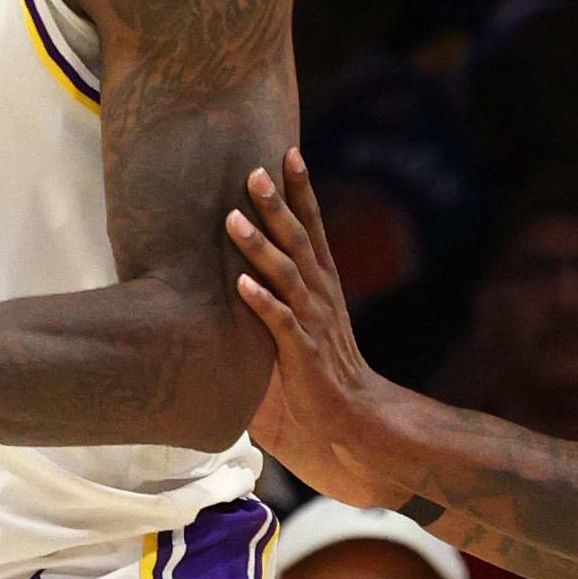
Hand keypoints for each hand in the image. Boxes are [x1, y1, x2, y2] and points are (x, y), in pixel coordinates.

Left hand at [225, 155, 425, 506]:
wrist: (353, 426)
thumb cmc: (317, 384)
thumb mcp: (293, 335)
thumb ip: (267, 309)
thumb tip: (224, 286)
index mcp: (322, 287)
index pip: (314, 229)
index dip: (302, 192)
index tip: (289, 152)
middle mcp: (321, 296)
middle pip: (300, 240)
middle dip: (278, 204)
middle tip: (255, 170)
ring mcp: (313, 323)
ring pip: (287, 275)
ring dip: (260, 245)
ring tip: (233, 218)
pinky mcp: (303, 354)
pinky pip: (280, 323)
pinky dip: (261, 302)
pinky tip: (240, 284)